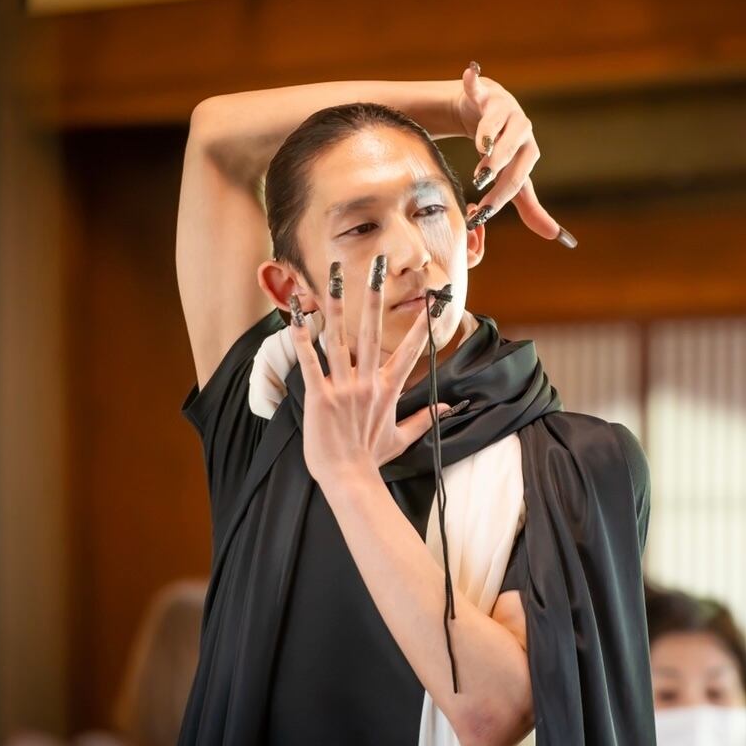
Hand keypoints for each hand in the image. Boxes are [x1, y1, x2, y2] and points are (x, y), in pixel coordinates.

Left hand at [289, 256, 447, 484]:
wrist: (349, 479)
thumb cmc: (372, 459)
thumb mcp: (403, 438)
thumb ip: (424, 419)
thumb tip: (447, 408)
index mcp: (388, 389)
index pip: (409, 350)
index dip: (422, 325)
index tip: (433, 302)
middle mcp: (367, 383)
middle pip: (373, 331)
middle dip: (376, 296)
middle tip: (379, 266)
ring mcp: (343, 388)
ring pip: (340, 339)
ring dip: (337, 305)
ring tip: (334, 277)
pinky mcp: (320, 397)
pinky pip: (310, 362)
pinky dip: (303, 339)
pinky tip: (298, 316)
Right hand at [454, 62, 575, 247]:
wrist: (487, 113)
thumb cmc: (504, 151)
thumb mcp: (515, 178)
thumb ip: (530, 206)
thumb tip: (556, 237)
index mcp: (528, 150)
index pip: (517, 176)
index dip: (501, 194)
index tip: (482, 212)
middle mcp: (520, 128)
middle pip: (513, 145)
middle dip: (499, 161)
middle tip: (482, 178)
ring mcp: (503, 109)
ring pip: (497, 120)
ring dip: (489, 132)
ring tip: (481, 146)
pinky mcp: (483, 94)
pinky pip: (477, 88)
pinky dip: (473, 82)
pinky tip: (470, 73)